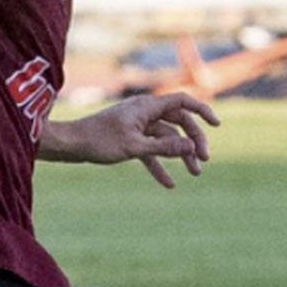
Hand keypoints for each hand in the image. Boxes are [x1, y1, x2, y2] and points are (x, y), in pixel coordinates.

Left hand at [44, 93, 218, 188]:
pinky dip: (160, 165)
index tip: (216, 125)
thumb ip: (163, 148)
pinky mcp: (130, 139)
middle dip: (193, 141)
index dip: (201, 110)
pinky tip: (169, 184)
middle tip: (203, 161)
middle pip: (178, 122)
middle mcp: (144, 113)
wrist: (70, 145)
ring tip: (194, 174)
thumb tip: (191, 148)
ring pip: (166, 138)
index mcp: (146, 106)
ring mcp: (137, 126)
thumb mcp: (134, 147)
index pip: (182, 101)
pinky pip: (151, 151)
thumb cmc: (98, 141)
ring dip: (180, 155)